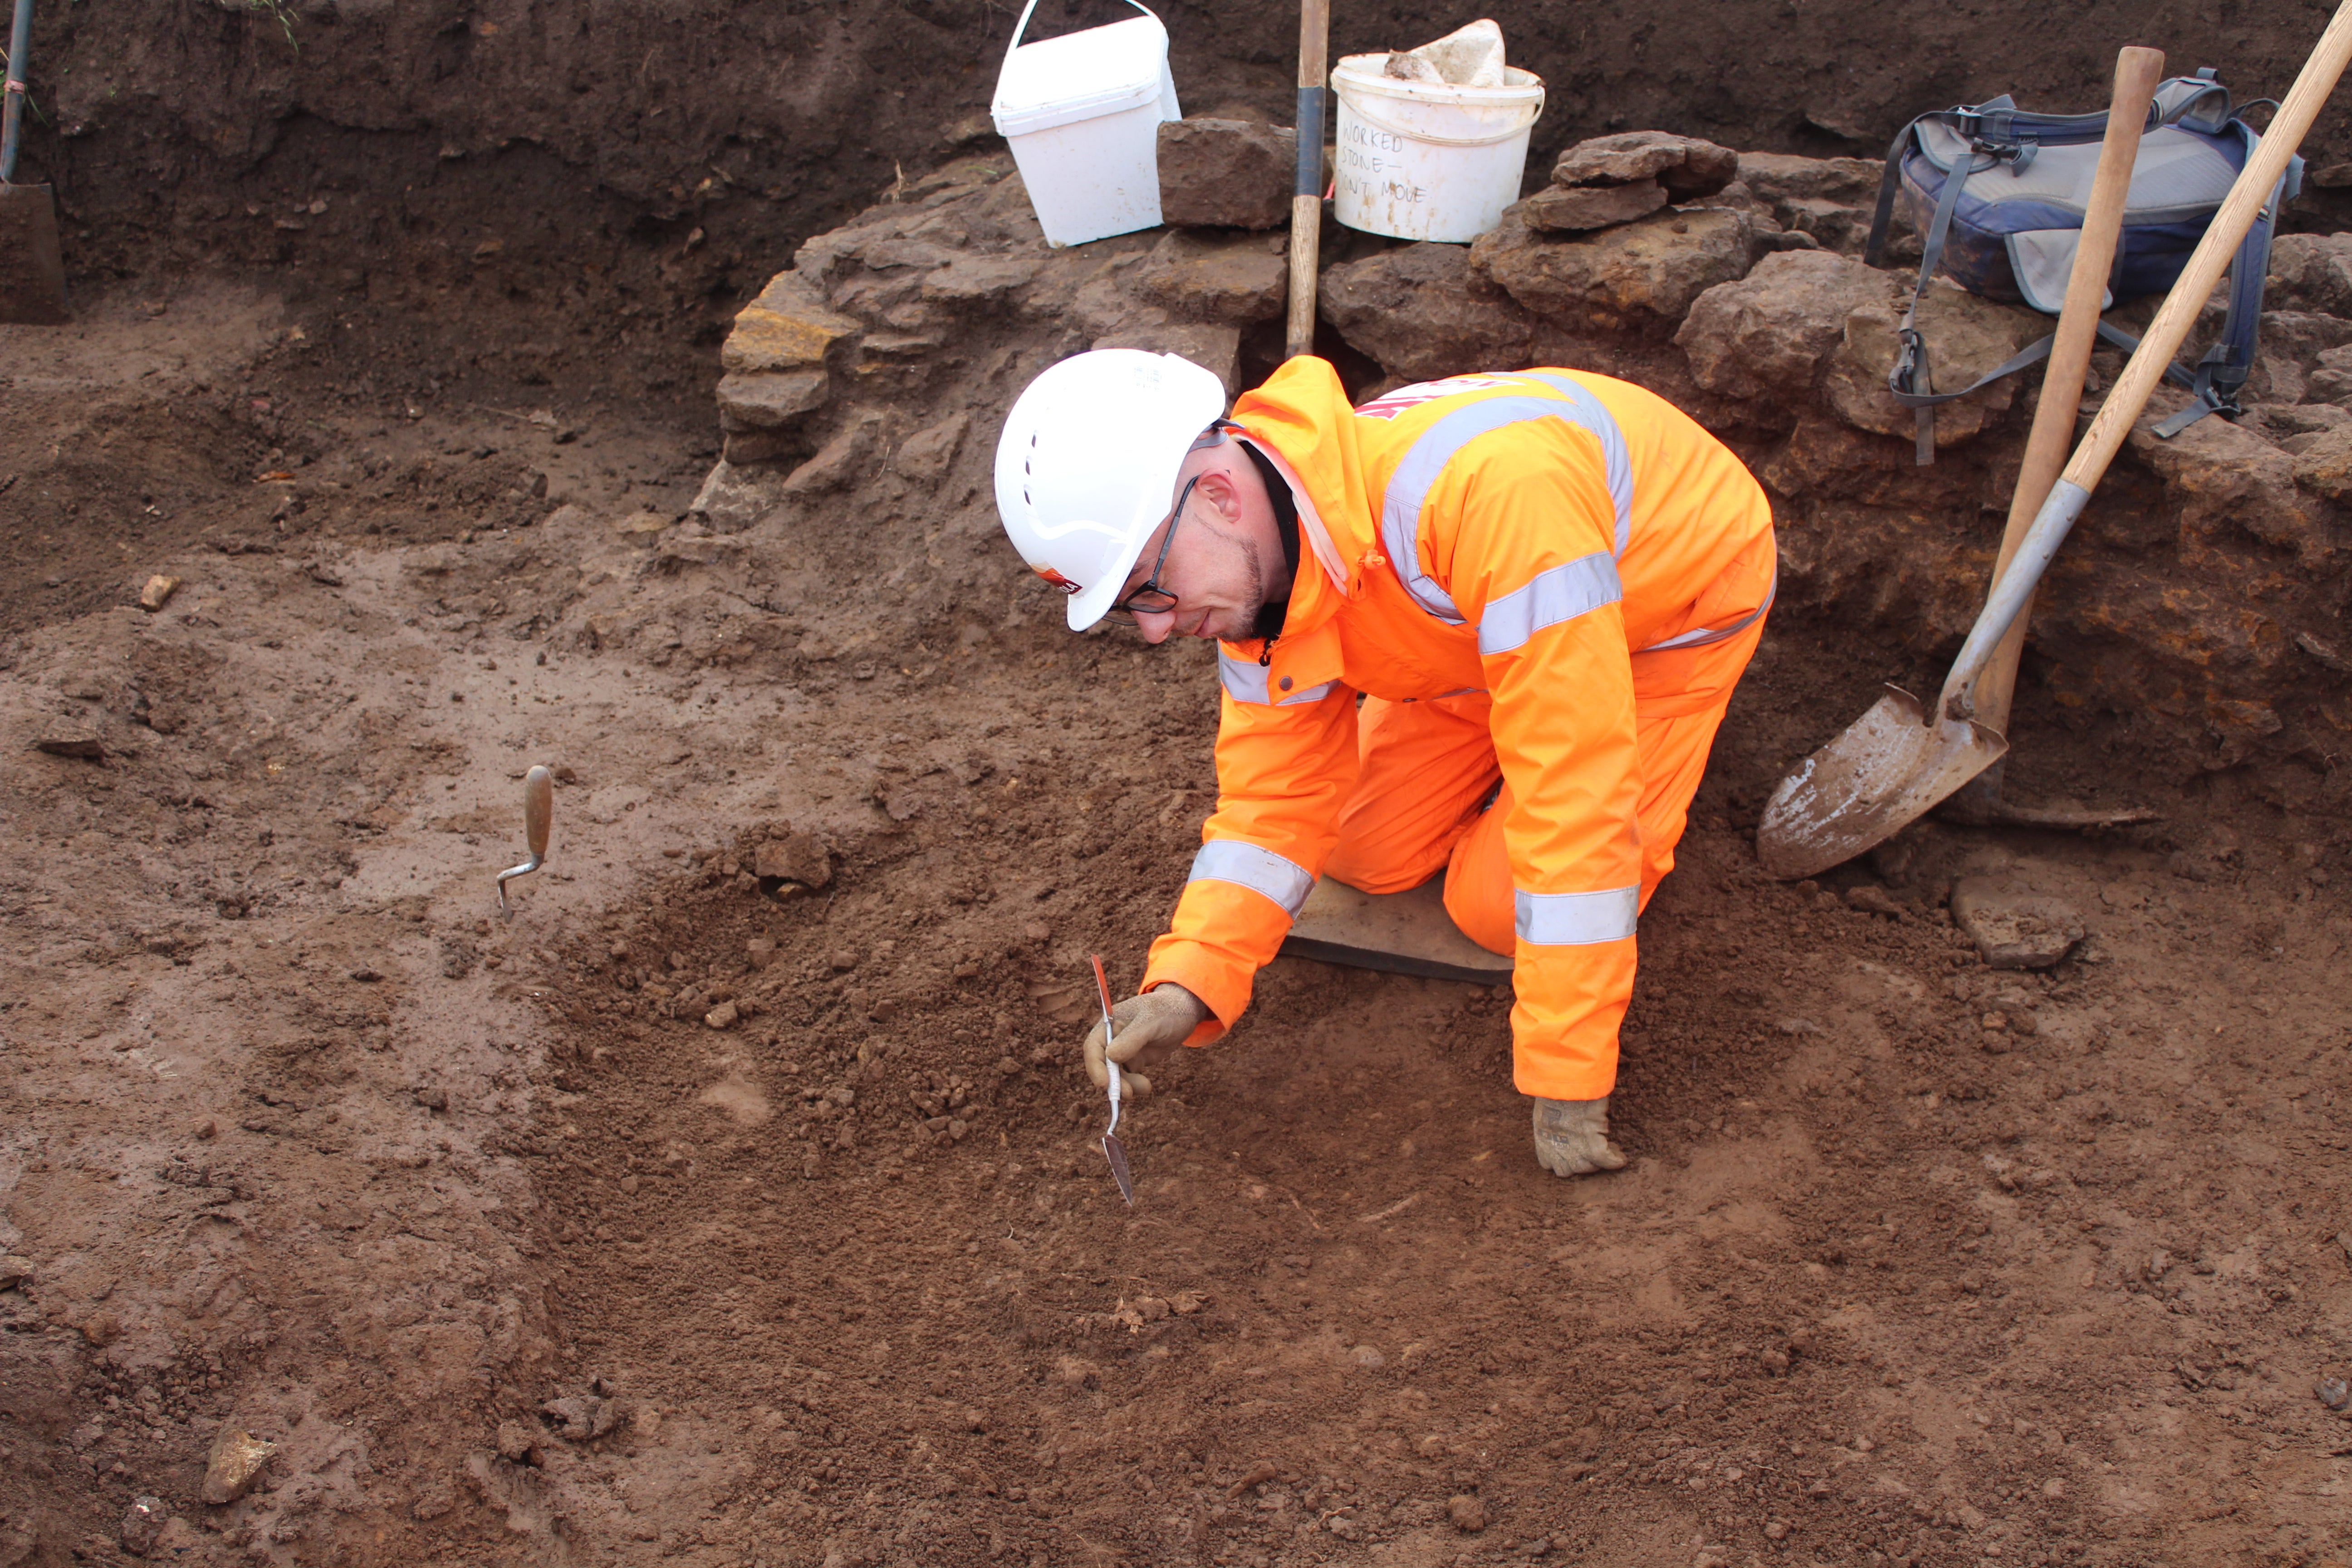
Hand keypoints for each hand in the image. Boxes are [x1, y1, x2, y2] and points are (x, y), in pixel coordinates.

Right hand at [1081, 984, 1206, 1100]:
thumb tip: (1110, 1056)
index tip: (1104, 1084)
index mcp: (1109, 1024)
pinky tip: (1146, 1086)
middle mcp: (1112, 1039)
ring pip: (1116, 1075)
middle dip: (1113, 1081)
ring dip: (1126, 1085)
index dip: (1095, 1067)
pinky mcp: (1135, 1060)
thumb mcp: (1150, 1021)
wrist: (1185, 1011)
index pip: (1093, 1047)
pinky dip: (1135, 1085)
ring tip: (1146, 1087)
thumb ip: (1131, 1038)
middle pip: (1103, 1065)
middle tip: (1127, 1093)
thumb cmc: (1167, 1010)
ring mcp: (1124, 1051)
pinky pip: (1129, 1077)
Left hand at [1531, 1095, 1629, 1176]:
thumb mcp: (1547, 1107)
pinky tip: (1621, 1158)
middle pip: (1569, 1170)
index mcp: (1542, 1140)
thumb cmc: (1556, 1087)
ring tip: (1610, 1149)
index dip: (1562, 1159)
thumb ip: (1553, 1121)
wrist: (1566, 1081)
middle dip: (1580, 1162)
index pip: (1548, 1164)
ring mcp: (1573, 1150)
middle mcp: (1555, 1150)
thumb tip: (1563, 1120)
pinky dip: (1615, 1160)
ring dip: (1598, 1162)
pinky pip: (1606, 1160)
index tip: (1572, 1150)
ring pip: (1588, 1167)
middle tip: (1593, 1152)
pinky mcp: (1592, 1145)